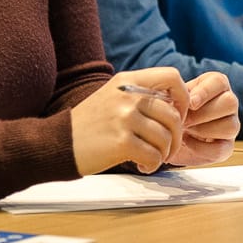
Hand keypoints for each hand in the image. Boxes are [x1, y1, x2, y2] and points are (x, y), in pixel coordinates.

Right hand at [71, 68, 185, 173]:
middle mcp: (128, 96)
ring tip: (152, 159)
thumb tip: (176, 103)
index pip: (172, 77)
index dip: (183, 98)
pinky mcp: (121, 142)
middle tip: (167, 148)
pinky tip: (143, 166)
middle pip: (174, 115)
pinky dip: (152, 165)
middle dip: (176, 137)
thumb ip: (141, 95)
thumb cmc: (89, 124)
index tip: (178, 115)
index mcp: (128, 81)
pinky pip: (154, 156)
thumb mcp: (113, 96)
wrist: (58, 142)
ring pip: (166, 138)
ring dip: (164, 154)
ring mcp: (124, 118)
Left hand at [168, 71, 239, 166]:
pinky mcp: (226, 146)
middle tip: (184, 119)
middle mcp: (229, 103)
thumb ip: (177, 94)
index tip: (190, 103)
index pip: (220, 82)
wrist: (169, 133)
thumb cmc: (172, 110)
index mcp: (216, 85)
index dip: (205, 92)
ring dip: (203, 130)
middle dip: (203, 113)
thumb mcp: (173, 97)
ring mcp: (231, 125)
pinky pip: (221, 148)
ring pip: (231, 126)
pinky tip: (187, 142)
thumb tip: (180, 101)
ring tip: (185, 130)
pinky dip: (201, 147)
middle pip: (230, 103)